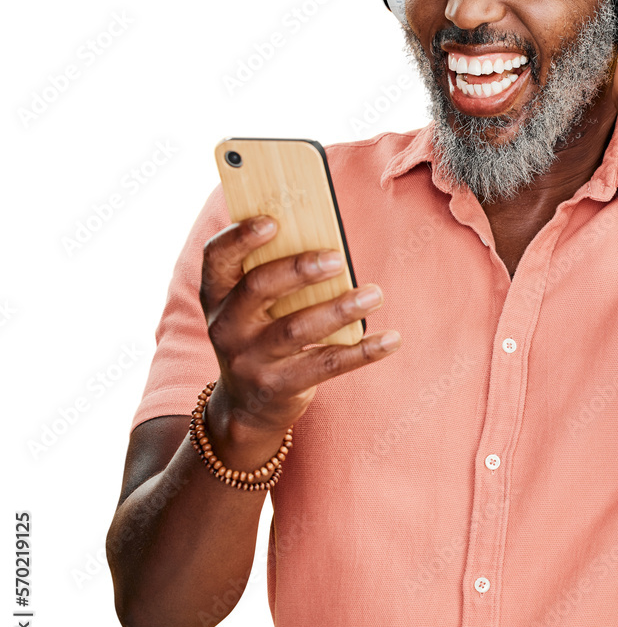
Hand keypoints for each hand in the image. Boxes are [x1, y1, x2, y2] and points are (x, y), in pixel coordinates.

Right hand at [199, 216, 401, 447]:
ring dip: (339, 309)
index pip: (217, 256)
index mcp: (217, 294)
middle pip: (259, 288)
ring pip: (297, 329)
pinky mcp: (280, 386)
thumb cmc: (261, 334)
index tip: (273, 220)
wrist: (246, 406)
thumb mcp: (251, 307)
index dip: (241, 236)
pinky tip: (391, 339)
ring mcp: (250, 360)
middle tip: (339, 258)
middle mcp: (226, 326)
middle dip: (300, 269)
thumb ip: (276, 276)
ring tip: (375, 294)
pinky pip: (327, 364)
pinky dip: (363, 351)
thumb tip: (328, 242)